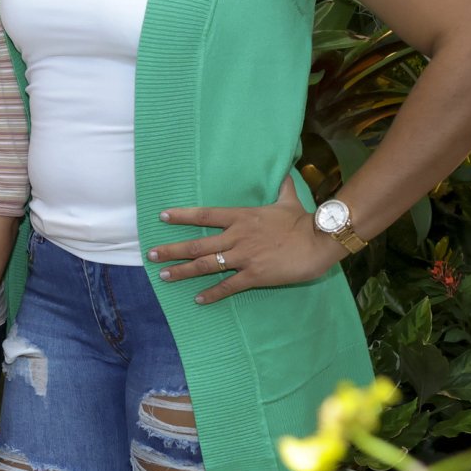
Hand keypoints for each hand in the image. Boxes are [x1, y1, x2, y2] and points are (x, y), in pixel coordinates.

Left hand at [147, 176, 345, 304]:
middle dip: (172, 250)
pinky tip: (198, 299)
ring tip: (164, 275)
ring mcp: (243, 257)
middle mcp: (237, 236)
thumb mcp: (288, 199)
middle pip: (197, 243)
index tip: (162, 217)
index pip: (204, 214)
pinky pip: (228, 286)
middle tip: (151, 255)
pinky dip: (212, 293)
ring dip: (183, 271)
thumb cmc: (303, 220)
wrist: (319, 241)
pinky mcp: (254, 275)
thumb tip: (285, 171)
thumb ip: (281, 186)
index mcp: (241, 217)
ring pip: (206, 265)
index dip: (182, 216)